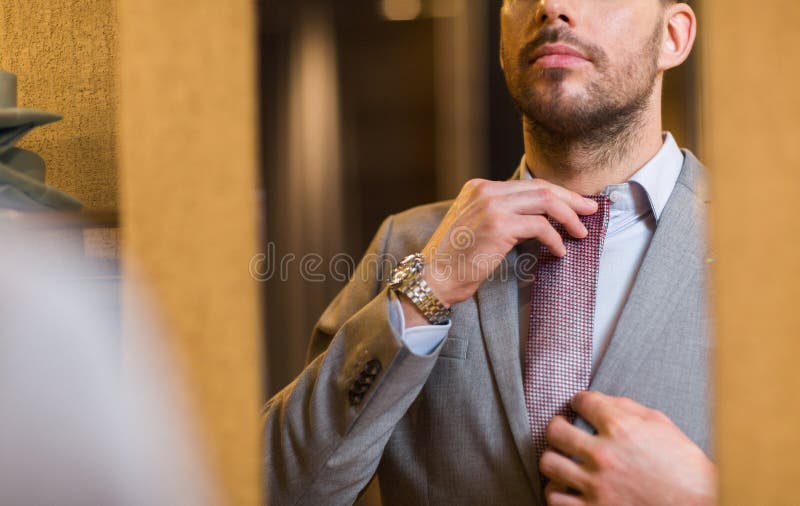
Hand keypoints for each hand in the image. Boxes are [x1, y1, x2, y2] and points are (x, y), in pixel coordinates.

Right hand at [419, 178, 598, 306]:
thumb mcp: (477, 225)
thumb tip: (540, 216)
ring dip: (569, 217)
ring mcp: (491, 206)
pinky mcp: (499, 226)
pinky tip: (560, 250)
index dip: (557, 193)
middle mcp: (484, 191)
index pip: (528, 184)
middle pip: (541, 188)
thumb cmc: (458, 259)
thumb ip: (502, 213)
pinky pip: (540, 226)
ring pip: (545, 202)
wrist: (436, 277)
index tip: (576, 204)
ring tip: (581, 232)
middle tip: (590, 211)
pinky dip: (555, 238)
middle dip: (571, 200)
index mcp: (479, 187)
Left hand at [540, 391, 715, 505]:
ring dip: (555, 460)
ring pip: (549, 464)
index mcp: (621, 428)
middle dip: (558, 427)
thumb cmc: (684, 466)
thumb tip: (599, 401)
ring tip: (563, 461)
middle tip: (563, 430)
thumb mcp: (661, 425)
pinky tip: (568, 488)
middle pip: (555, 431)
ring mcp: (596, 485)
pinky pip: (555, 499)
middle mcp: (603, 454)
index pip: (582, 401)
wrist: (702, 505)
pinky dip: (558, 492)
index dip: (579, 400)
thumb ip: (627, 407)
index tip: (580, 405)